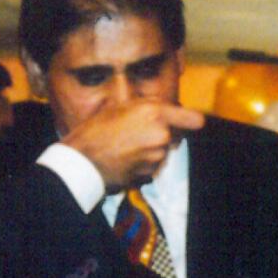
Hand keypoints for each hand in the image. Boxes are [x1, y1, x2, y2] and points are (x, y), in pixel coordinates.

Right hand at [62, 98, 204, 189]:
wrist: (83, 159)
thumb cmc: (97, 129)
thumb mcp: (121, 106)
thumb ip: (149, 106)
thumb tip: (168, 108)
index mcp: (155, 113)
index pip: (193, 119)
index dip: (190, 120)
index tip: (189, 121)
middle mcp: (161, 135)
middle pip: (175, 135)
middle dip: (163, 133)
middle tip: (138, 131)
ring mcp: (157, 156)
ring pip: (164, 150)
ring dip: (153, 148)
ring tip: (128, 144)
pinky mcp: (151, 172)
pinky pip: (154, 164)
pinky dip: (145, 161)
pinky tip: (127, 157)